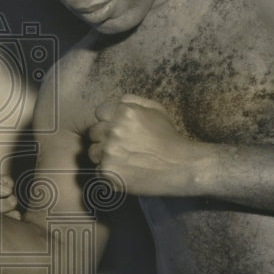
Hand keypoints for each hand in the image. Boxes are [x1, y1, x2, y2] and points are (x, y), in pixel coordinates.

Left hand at [88, 94, 212, 195]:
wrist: (181, 167)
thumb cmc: (169, 138)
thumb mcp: (156, 110)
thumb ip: (132, 101)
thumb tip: (116, 101)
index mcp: (124, 112)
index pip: (100, 112)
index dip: (108, 120)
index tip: (118, 129)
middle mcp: (113, 130)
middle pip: (93, 133)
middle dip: (104, 138)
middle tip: (122, 146)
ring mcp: (109, 152)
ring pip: (93, 152)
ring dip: (104, 156)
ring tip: (124, 160)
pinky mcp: (108, 172)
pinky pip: (98, 170)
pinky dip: (109, 172)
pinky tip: (125, 172)